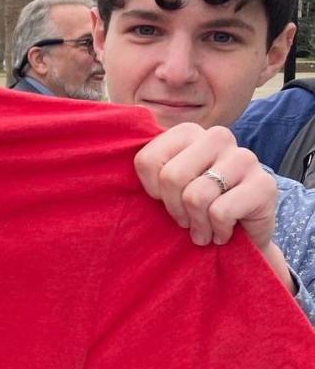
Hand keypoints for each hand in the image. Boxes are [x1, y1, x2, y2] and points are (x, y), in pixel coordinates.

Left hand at [134, 123, 280, 253]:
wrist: (240, 237)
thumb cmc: (195, 210)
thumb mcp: (166, 188)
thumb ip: (147, 171)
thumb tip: (103, 157)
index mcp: (189, 132)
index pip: (147, 160)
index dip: (152, 191)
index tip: (165, 201)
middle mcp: (218, 136)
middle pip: (171, 177)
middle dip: (175, 209)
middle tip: (187, 220)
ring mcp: (245, 157)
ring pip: (196, 196)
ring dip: (198, 224)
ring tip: (205, 228)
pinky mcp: (265, 184)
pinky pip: (220, 212)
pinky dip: (218, 231)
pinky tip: (225, 231)